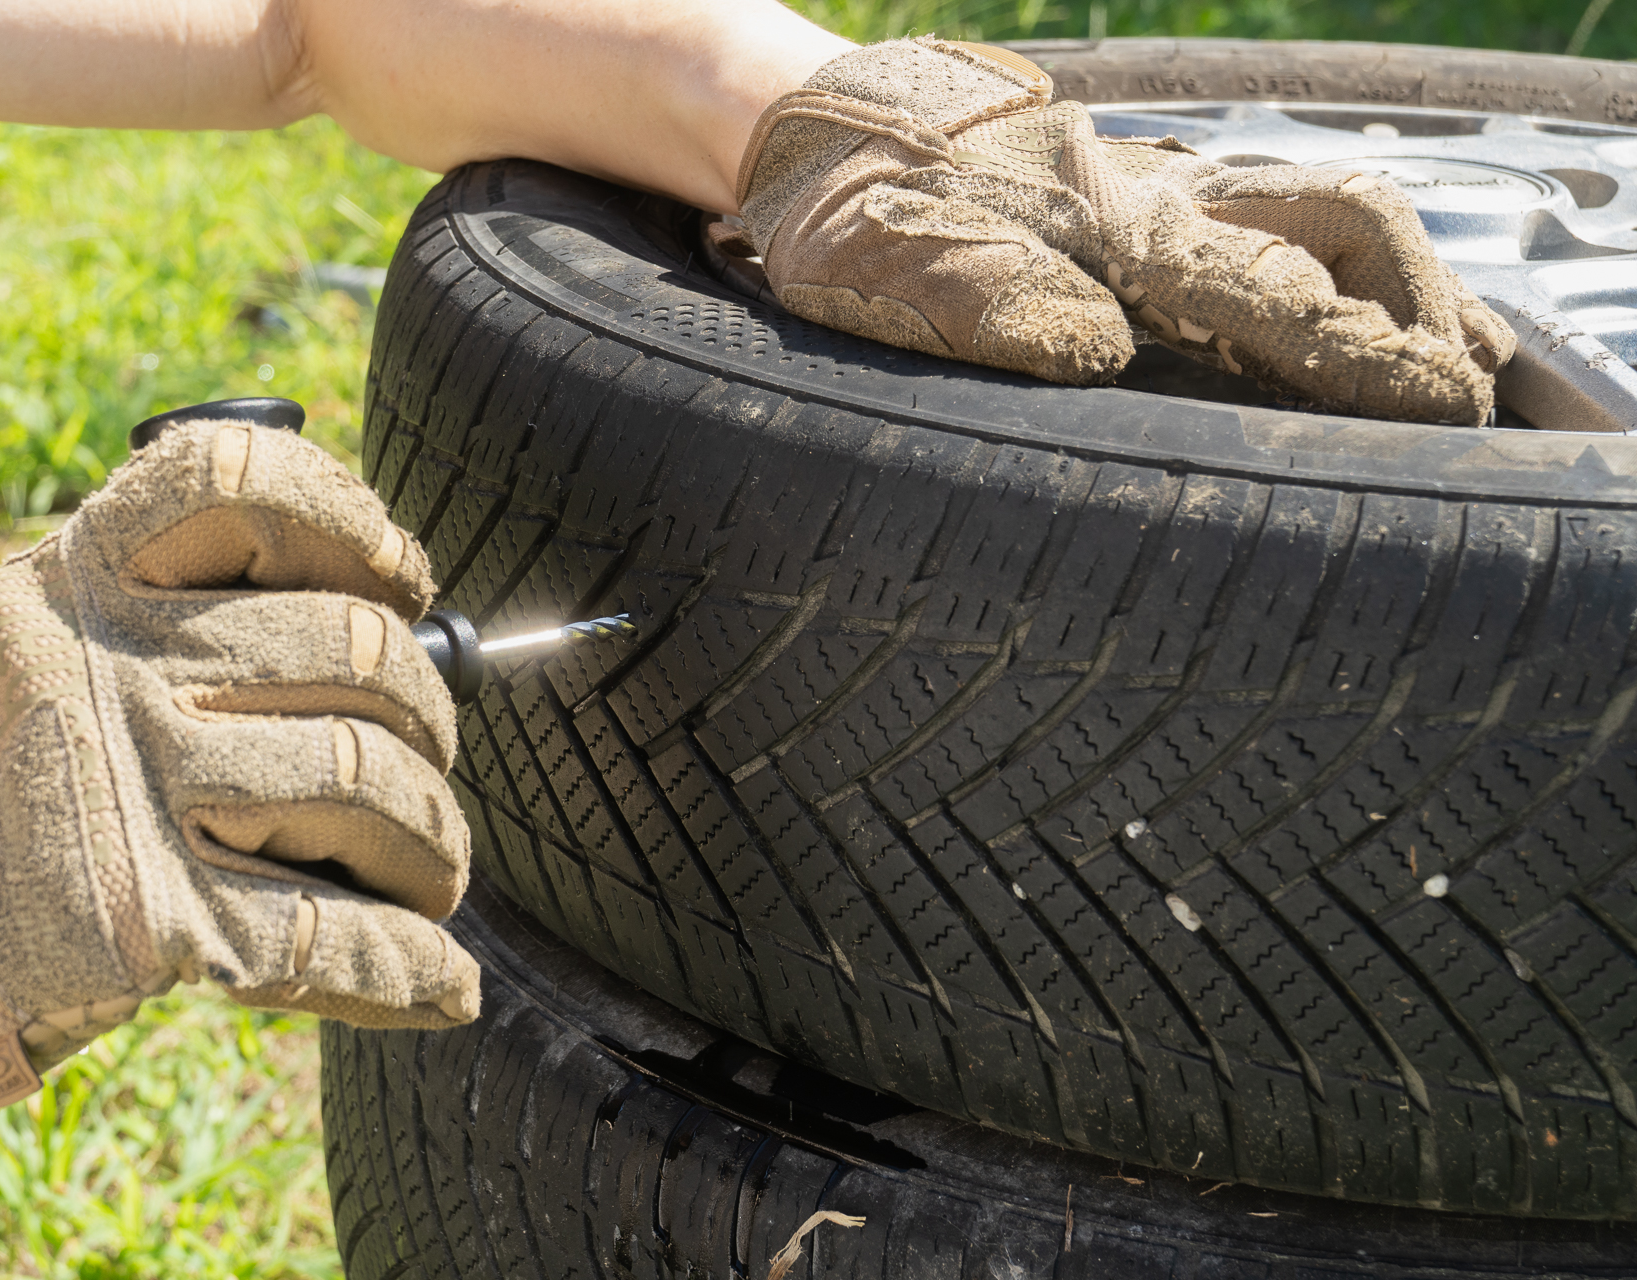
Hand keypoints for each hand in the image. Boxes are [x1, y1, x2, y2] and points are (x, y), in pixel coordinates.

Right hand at [0, 415, 475, 1164]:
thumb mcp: (19, 651)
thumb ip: (147, 618)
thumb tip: (356, 628)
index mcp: (79, 581)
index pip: (243, 482)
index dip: (353, 519)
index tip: (400, 575)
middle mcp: (112, 664)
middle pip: (352, 651)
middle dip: (429, 715)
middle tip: (430, 762)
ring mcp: (131, 787)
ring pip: (363, 782)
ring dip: (433, 838)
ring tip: (434, 870)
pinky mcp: (143, 920)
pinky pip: (328, 932)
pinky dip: (407, 964)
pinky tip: (443, 986)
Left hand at [737, 39, 1514, 423]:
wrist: (819, 132)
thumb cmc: (850, 214)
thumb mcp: (895, 270)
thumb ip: (990, 306)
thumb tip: (1099, 352)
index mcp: (1109, 230)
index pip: (1272, 292)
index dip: (1361, 355)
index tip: (1438, 406)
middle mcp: (1158, 202)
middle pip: (1340, 233)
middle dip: (1418, 313)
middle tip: (1469, 397)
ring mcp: (1158, 190)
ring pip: (1323, 216)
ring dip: (1401, 283)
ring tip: (1454, 356)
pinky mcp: (1142, 197)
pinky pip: (1277, 219)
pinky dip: (1344, 267)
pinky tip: (1361, 307)